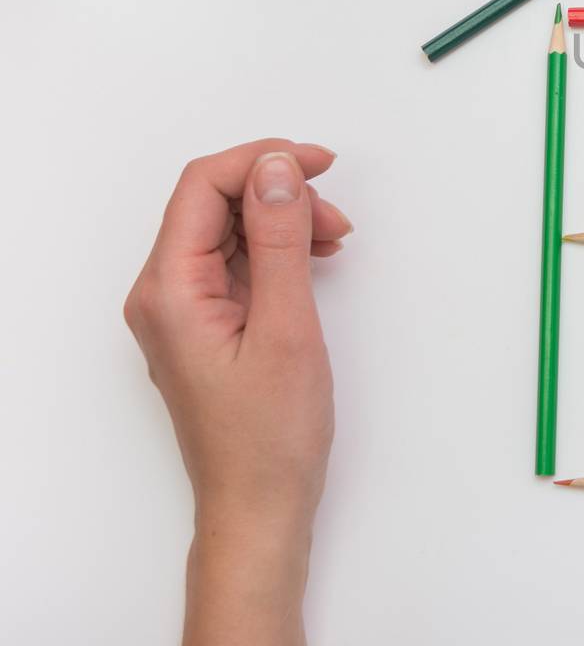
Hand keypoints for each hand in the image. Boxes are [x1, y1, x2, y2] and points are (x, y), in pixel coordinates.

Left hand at [124, 139, 351, 645]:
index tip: (321, 162)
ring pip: (227, 230)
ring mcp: (180, 310)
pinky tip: (313, 260)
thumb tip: (277, 168)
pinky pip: (234, 262)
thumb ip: (277, 239)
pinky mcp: (203, 325)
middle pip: (215, 203)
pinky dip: (276, 250)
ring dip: (283, 220)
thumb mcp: (286, 325)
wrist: (258, 506)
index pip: (203, 186)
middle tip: (337, 217)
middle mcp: (162, 293)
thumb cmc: (270, 434)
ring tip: (334, 241)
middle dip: (280, 193)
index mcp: (169, 289)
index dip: (263, 160)